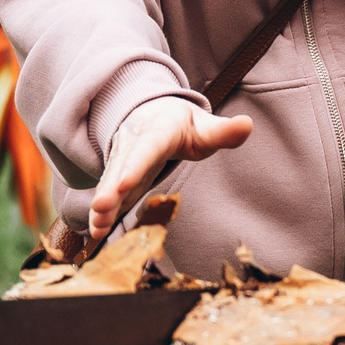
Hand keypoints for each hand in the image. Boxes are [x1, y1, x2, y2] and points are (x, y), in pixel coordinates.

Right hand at [89, 97, 252, 245]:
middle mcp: (134, 143)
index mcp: (158, 129)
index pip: (147, 148)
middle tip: (101, 207)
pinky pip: (109, 193)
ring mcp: (122, 161)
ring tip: (98, 224)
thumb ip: (223, 131)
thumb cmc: (182, 125)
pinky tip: (97, 230)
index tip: (124, 183)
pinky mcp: (118, 178)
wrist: (151, 114)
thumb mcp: (203, 125)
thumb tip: (247, 125)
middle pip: (122, 166)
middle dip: (110, 188)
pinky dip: (102, 212)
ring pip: (110, 181)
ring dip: (103, 203)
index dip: (135, 165)